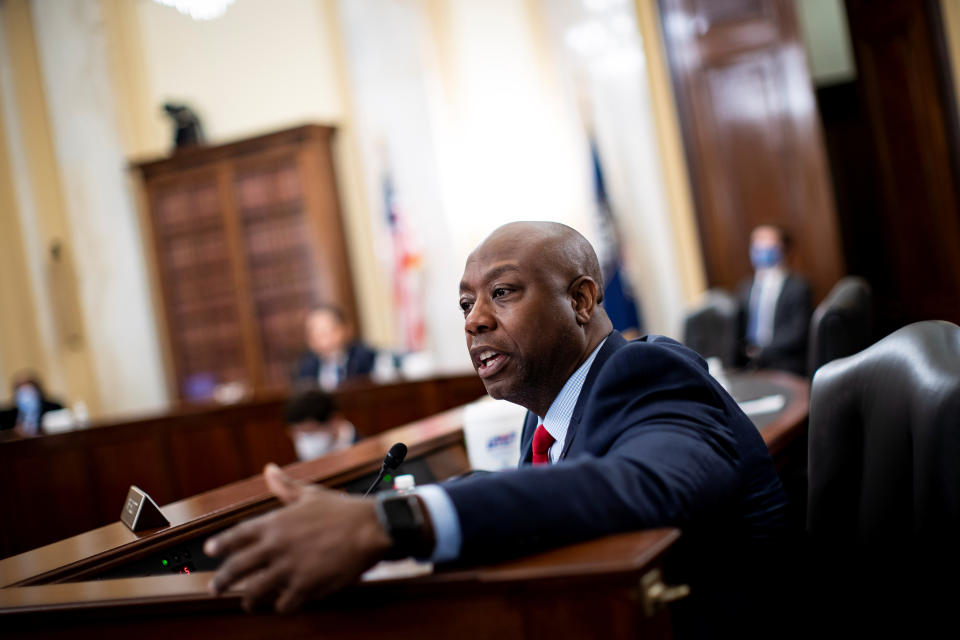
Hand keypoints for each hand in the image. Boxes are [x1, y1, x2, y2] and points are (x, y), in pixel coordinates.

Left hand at [204, 463, 391, 611]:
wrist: (370, 527)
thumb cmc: (342, 510)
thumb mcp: (310, 494)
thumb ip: (285, 487)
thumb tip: (270, 470)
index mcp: (275, 522)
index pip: (236, 536)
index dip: (220, 545)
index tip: (210, 551)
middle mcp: (276, 546)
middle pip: (236, 569)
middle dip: (221, 582)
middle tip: (215, 589)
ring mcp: (289, 568)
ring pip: (255, 592)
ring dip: (249, 600)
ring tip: (248, 604)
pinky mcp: (306, 586)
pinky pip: (284, 604)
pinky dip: (281, 606)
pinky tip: (282, 606)